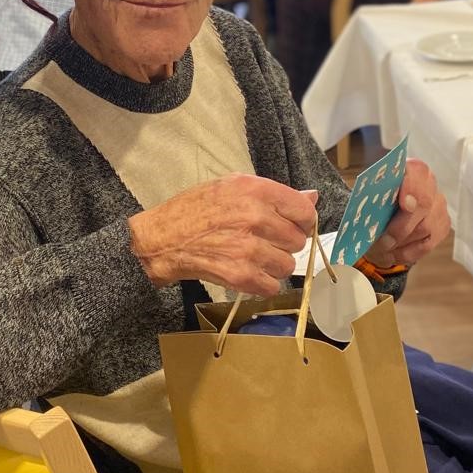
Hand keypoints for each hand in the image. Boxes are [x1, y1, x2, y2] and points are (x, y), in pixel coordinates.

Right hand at [129, 175, 317, 296]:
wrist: (161, 238)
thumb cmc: (194, 209)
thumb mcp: (232, 187)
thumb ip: (274, 193)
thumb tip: (312, 197)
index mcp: (254, 190)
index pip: (304, 210)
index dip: (303, 220)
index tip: (293, 224)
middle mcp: (254, 217)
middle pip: (298, 240)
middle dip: (284, 243)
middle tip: (264, 241)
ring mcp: (248, 248)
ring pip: (287, 265)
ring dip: (274, 265)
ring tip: (253, 257)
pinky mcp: (240, 275)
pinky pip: (272, 286)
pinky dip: (262, 283)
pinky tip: (247, 272)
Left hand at [367, 158, 449, 268]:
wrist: (385, 216)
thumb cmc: (376, 202)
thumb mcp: (370, 196)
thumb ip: (372, 198)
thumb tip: (369, 213)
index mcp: (410, 169)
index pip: (417, 171)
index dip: (412, 187)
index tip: (404, 204)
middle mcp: (430, 184)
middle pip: (424, 204)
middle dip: (402, 226)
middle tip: (383, 241)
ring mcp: (439, 206)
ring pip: (425, 228)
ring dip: (400, 242)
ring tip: (381, 250)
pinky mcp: (442, 227)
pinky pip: (427, 245)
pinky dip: (406, 253)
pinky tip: (391, 255)